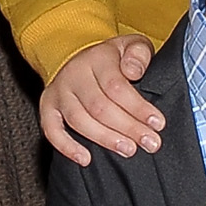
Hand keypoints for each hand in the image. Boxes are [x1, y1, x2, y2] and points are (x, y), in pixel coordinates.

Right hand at [41, 36, 159, 165]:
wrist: (79, 56)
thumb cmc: (114, 58)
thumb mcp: (131, 46)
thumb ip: (139, 54)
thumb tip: (133, 71)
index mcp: (97, 58)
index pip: (116, 86)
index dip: (138, 107)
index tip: (158, 123)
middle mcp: (74, 74)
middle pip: (100, 106)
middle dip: (128, 127)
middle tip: (150, 143)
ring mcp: (59, 92)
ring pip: (79, 120)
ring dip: (105, 138)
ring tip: (129, 150)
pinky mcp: (48, 108)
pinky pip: (51, 130)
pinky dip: (66, 147)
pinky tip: (86, 159)